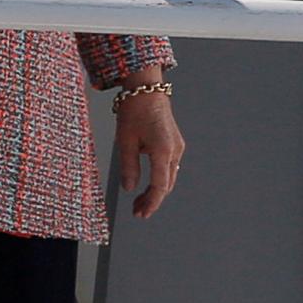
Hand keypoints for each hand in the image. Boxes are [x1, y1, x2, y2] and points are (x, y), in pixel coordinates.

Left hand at [114, 88, 184, 218]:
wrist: (147, 89)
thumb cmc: (134, 109)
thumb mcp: (124, 139)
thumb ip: (128, 166)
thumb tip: (129, 188)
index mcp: (163, 149)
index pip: (160, 186)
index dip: (151, 203)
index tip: (141, 213)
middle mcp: (175, 150)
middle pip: (166, 184)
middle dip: (153, 200)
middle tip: (138, 211)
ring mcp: (177, 147)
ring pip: (169, 177)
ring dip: (156, 190)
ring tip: (140, 200)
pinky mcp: (175, 143)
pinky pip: (169, 166)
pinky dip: (160, 177)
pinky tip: (147, 181)